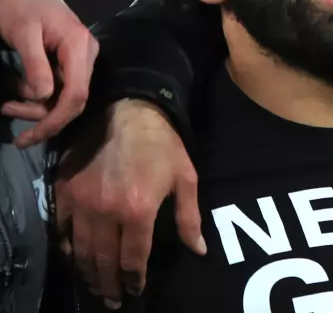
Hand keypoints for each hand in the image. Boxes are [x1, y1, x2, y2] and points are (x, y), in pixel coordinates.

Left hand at [0, 0, 97, 147]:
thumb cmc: (20, 5)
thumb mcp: (23, 33)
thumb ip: (35, 65)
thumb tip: (44, 98)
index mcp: (79, 46)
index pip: (76, 94)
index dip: (55, 119)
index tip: (30, 136)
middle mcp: (86, 54)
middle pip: (72, 99)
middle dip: (42, 115)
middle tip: (7, 113)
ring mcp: (79, 59)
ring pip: (65, 96)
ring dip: (36, 106)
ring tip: (8, 103)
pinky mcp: (70, 61)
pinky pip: (60, 87)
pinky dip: (38, 96)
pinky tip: (19, 93)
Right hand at [55, 100, 205, 307]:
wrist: (127, 110)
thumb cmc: (163, 143)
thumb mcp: (186, 178)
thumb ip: (189, 218)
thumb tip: (199, 251)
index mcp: (138, 210)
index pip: (133, 258)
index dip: (134, 279)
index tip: (136, 290)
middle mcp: (106, 212)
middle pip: (104, 260)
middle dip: (110, 284)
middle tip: (113, 299)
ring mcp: (81, 203)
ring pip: (80, 250)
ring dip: (88, 272)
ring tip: (96, 286)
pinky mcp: (64, 191)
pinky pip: (60, 229)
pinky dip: (66, 248)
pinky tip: (74, 257)